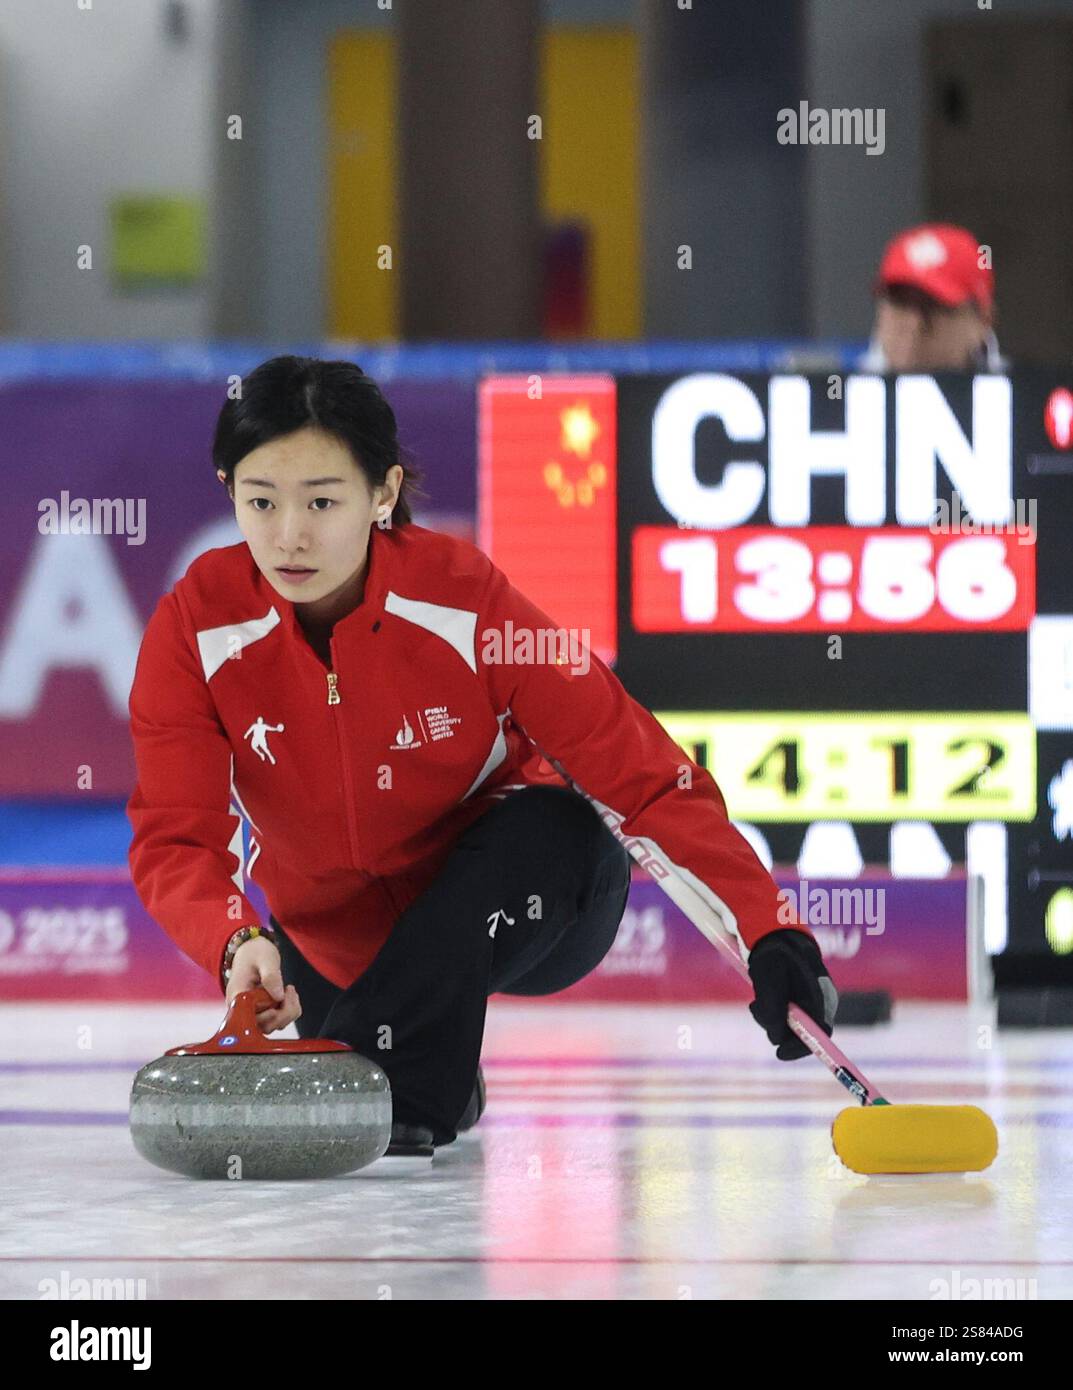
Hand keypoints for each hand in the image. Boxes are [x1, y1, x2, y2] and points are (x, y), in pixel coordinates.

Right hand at [225, 936, 301, 1034]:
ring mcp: (253, 1012)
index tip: (277, 1003)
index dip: (266, 1017)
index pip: (249, 1019)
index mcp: (238, 997)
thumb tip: (278, 997)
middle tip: (289, 991)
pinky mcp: (263, 1011)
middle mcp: (242, 1009)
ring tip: (290, 990)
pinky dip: (289, 1010)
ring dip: (288, 1011)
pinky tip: (289, 994)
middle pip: (264, 1026)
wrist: (251, 949)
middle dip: (283, 1013)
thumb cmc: (255, 952)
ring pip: (273, 1025)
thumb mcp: (265, 958)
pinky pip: (278, 1020)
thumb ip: (271, 976)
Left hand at [747, 928, 837, 1059]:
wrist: (774, 935)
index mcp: (821, 996)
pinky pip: (783, 1018)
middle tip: (756, 1010)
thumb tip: (776, 1036)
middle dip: (776, 1029)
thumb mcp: (768, 977)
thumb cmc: (774, 954)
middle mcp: (820, 1003)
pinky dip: (768, 1013)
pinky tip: (760, 998)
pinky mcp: (797, 1004)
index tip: (780, 1053)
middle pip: (801, 1034)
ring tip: (757, 998)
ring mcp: (809, 1004)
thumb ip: (773, 1006)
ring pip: (788, 1027)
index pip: (821, 1033)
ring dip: (769, 1018)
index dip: (801, 1048)